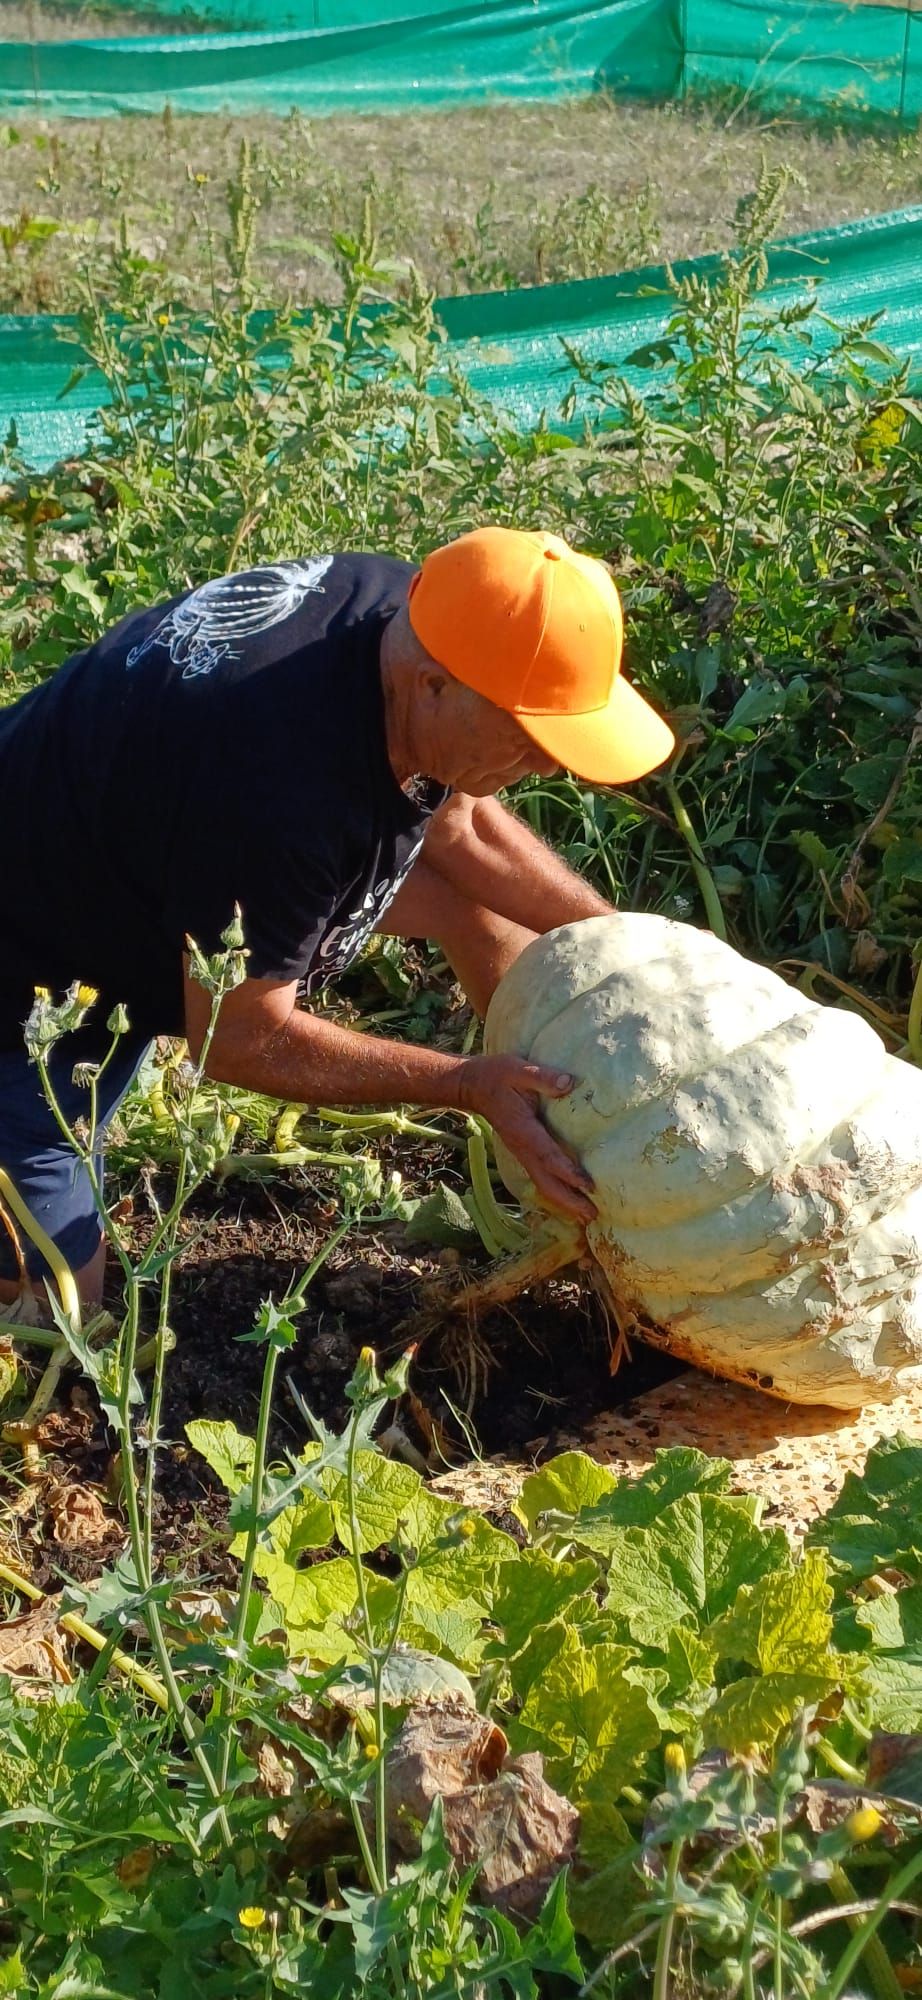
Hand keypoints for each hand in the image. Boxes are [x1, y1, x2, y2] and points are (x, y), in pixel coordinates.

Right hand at [457, 1054, 595, 1224]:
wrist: (472, 1086)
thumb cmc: (497, 1076)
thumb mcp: (519, 1070)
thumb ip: (543, 1077)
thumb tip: (569, 1083)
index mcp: (523, 1130)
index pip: (548, 1155)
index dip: (568, 1172)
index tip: (589, 1186)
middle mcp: (522, 1147)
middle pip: (546, 1181)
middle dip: (569, 1201)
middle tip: (592, 1216)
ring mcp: (521, 1152)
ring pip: (542, 1184)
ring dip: (563, 1202)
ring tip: (585, 1217)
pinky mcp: (523, 1152)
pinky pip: (540, 1177)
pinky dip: (555, 1192)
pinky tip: (568, 1200)